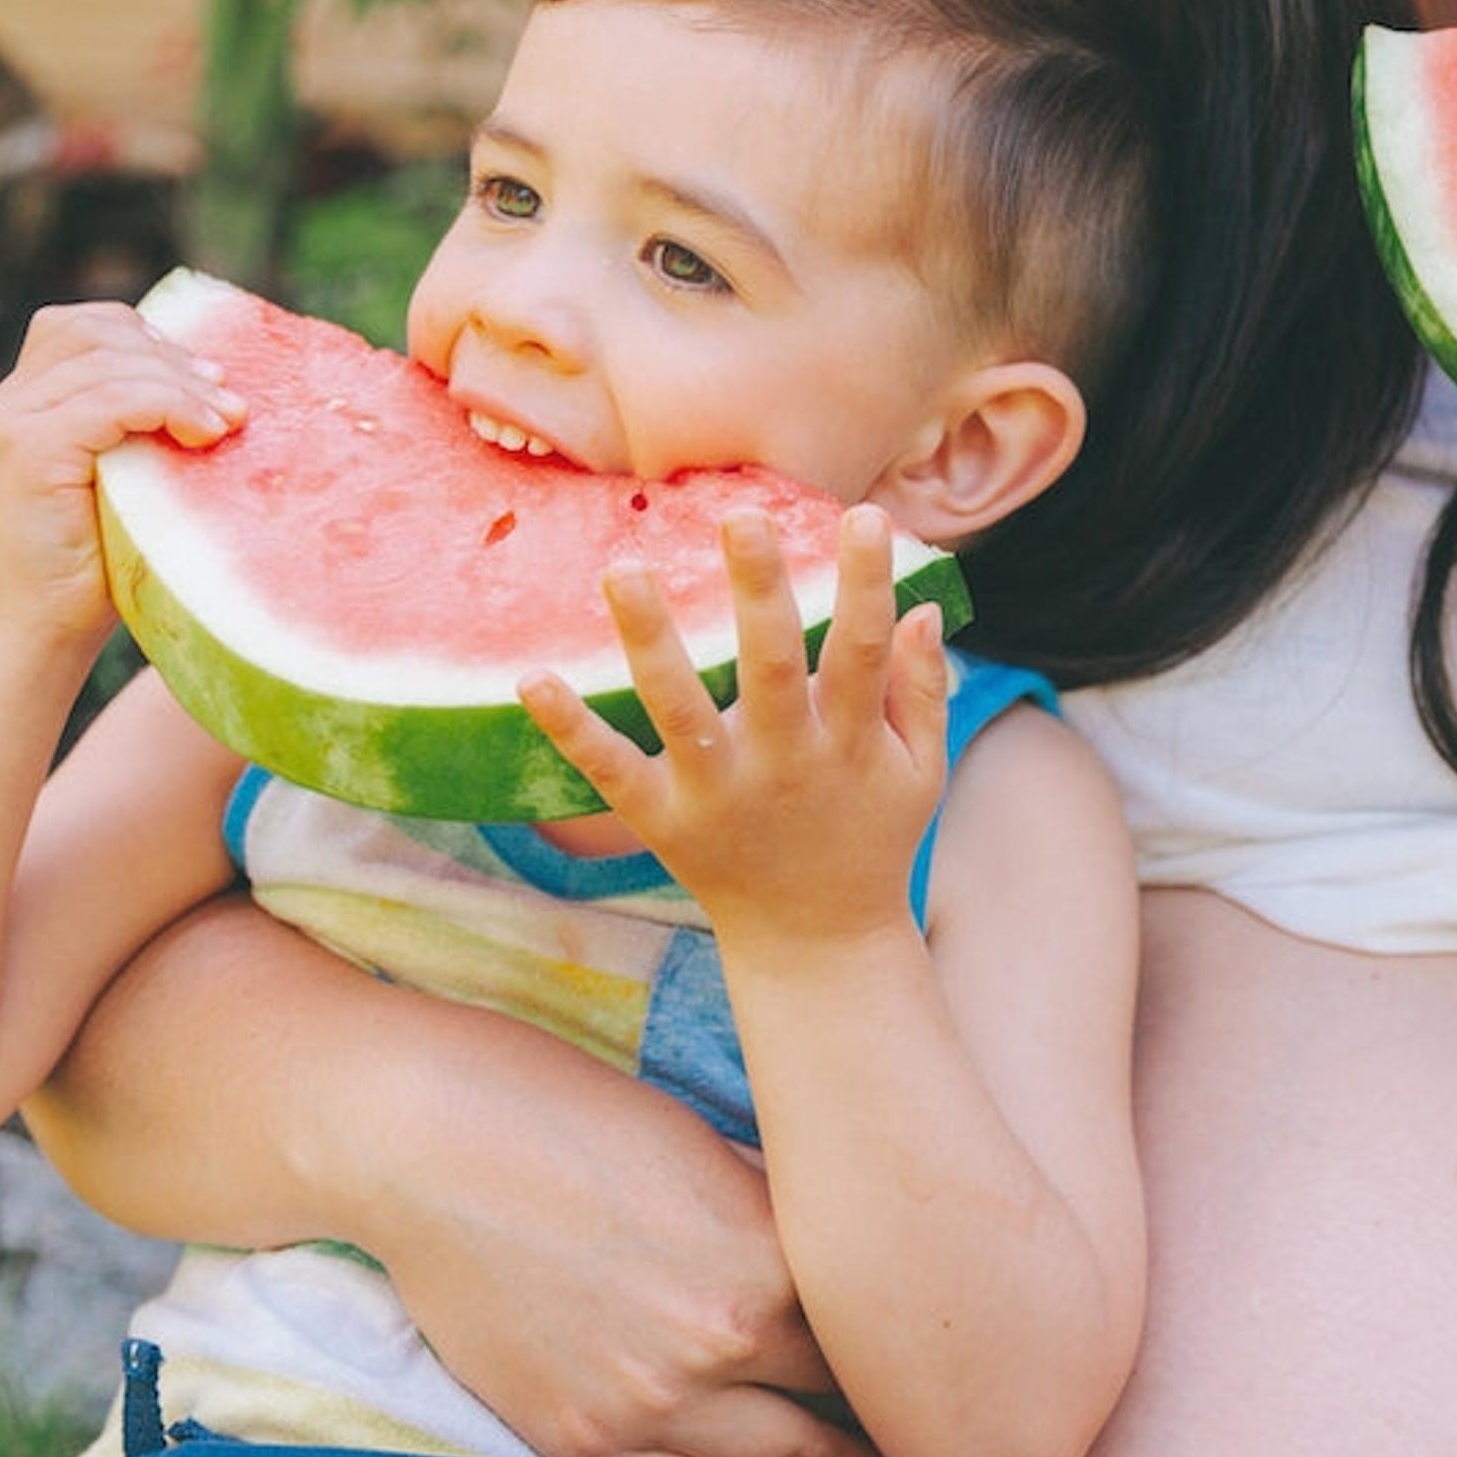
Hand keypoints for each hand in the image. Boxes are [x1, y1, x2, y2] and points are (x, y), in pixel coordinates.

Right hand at [0, 302, 242, 656]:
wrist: (30, 638)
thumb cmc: (85, 574)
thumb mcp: (116, 486)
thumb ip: (135, 435)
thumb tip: (220, 392)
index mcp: (19, 406)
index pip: (79, 327)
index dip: (146, 337)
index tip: (203, 376)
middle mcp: (6, 405)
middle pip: (95, 331)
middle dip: (172, 356)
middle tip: (228, 398)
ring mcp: (10, 424)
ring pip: (109, 360)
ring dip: (182, 383)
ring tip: (230, 420)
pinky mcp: (28, 451)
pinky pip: (110, 400)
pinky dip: (168, 406)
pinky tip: (205, 433)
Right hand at [355, 1072, 906, 1456]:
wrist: (432, 1149)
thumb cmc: (572, 1117)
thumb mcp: (711, 1152)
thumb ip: (780, 1221)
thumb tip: (845, 1256)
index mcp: (767, 1262)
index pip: (875, 1339)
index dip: (918, 1360)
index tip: (951, 1370)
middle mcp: (719, 1346)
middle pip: (841, 1419)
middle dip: (900, 1442)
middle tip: (946, 1448)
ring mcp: (645, 1406)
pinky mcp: (579, 1442)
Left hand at [521, 505, 946, 947]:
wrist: (816, 942)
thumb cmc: (873, 838)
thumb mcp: (921, 770)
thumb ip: (923, 689)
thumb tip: (922, 606)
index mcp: (849, 744)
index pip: (861, 651)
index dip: (865, 584)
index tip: (864, 515)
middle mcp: (783, 765)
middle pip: (772, 668)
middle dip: (758, 592)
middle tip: (740, 516)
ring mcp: (717, 794)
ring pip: (681, 710)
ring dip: (650, 640)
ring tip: (621, 569)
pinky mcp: (663, 822)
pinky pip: (612, 772)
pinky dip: (571, 730)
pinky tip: (532, 680)